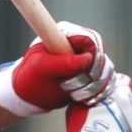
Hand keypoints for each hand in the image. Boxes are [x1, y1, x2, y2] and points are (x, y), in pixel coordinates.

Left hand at [0, 21, 115, 116]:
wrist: (26, 96)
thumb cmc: (28, 79)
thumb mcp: (40, 68)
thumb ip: (62, 62)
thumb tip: (88, 59)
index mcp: (65, 34)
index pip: (91, 40)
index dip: (93, 57)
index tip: (86, 72)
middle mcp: (77, 44)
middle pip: (101, 58)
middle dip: (89, 76)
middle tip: (67, 85)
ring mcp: (85, 59)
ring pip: (105, 72)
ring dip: (90, 88)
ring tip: (70, 93)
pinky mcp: (89, 74)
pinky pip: (104, 82)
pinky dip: (94, 93)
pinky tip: (77, 97)